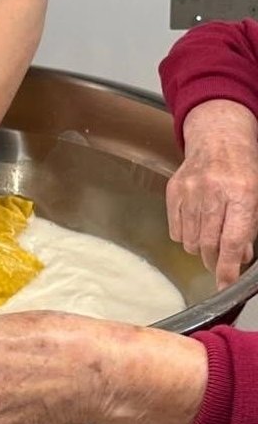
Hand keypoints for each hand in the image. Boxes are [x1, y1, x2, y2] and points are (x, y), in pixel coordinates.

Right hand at [169, 99, 257, 288]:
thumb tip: (239, 258)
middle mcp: (214, 191)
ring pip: (190, 240)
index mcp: (242, 194)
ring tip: (208, 240)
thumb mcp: (256, 199)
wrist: (218, 139)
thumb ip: (249, 229)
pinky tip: (195, 226)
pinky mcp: (174, 190)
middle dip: (213, 261)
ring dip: (200, 248)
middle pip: (208, 243)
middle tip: (218, 262)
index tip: (225, 284)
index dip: (228, 268)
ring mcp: (190, 190)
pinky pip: (175, 229)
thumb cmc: (243, 171)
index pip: (233, 241)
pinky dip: (185, 235)